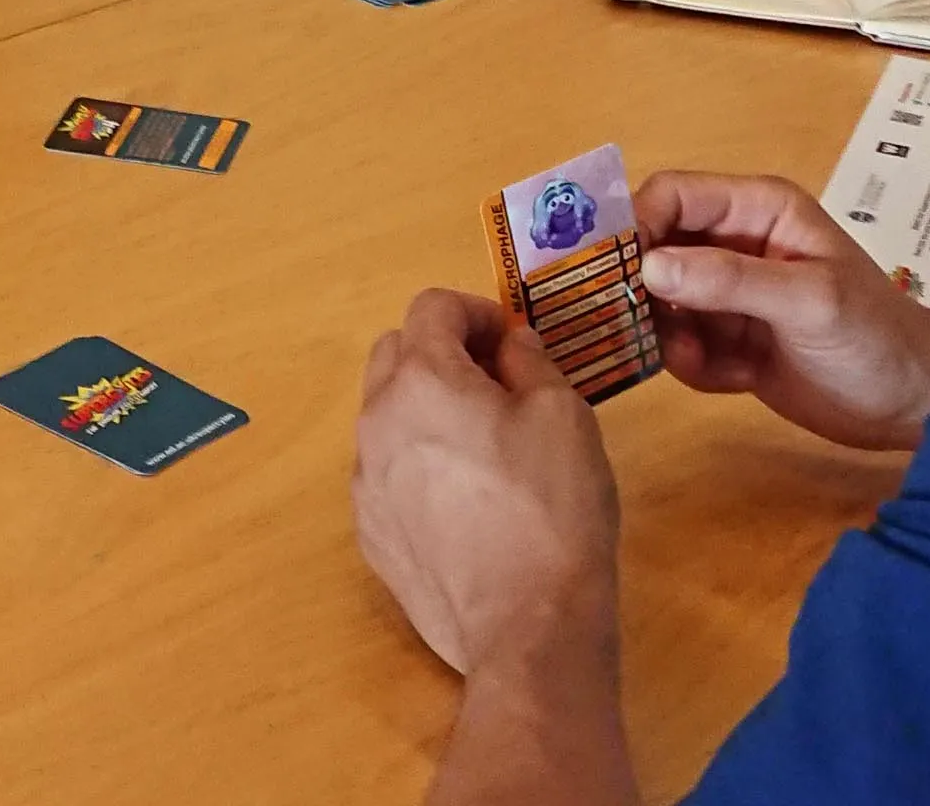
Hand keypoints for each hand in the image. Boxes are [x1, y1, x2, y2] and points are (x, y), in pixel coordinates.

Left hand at [353, 288, 621, 675]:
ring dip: (427, 407)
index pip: (432, 308)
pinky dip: (419, 462)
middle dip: (442, 351)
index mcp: (422, 382)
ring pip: (385, 416)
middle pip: (393, 353)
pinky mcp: (370, 533)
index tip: (515, 342)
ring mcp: (365, 484)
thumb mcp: (564, 415)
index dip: (478, 311)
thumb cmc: (553, 506)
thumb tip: (510, 345)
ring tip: (486, 444)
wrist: (526, 623)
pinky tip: (468, 500)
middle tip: (499, 383)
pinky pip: (387, 472)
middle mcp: (376, 424)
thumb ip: (531, 363)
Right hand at [632, 171, 929, 450]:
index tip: (614, 275)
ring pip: (657, 302)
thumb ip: (730, 281)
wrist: (913, 402)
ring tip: (701, 360)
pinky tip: (731, 379)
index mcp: (760, 210)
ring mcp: (731, 295)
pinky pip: (679, 346)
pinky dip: (693, 365)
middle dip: (638, 289)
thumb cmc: (874, 336)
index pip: (671, 196)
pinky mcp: (729, 342)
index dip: (635, 226)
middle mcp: (737, 244)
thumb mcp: (808, 301)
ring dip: (666, 335)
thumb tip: (648, 265)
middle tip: (636, 328)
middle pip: (651, 248)